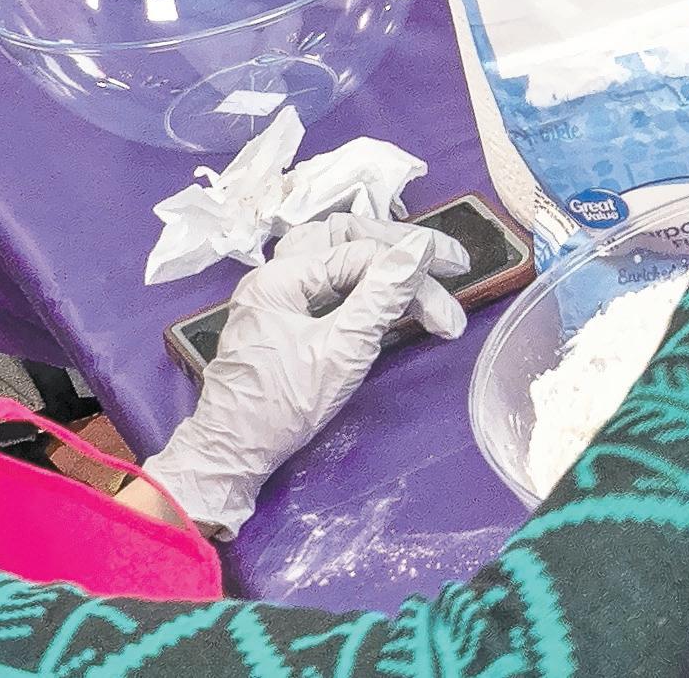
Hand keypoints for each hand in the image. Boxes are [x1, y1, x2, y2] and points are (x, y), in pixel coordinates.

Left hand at [138, 213, 492, 531]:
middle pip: (344, 235)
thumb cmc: (283, 406)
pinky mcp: (282, 319)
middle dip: (398, 247)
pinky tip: (384, 298)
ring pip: (333, 254)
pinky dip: (359, 283)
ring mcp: (275, 296)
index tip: (455, 284)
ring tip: (417, 275)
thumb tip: (420, 247)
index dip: (412, 267)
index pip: (361, 251)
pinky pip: (326, 282)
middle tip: (444, 263)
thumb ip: (382, 296)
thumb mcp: (342, 351)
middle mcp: (274, 275)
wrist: (232, 454)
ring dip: (377, 260)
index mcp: (282, 277)